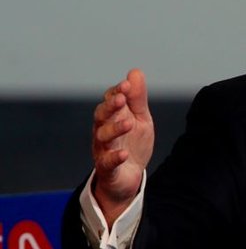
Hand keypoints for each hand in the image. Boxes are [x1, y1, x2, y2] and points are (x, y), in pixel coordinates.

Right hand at [91, 69, 154, 223]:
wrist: (129, 176)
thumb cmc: (133, 143)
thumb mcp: (140, 119)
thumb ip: (137, 98)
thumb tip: (135, 72)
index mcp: (112, 117)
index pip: (110, 101)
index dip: (118, 92)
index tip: (127, 85)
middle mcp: (103, 131)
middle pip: (102, 116)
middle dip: (110, 107)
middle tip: (121, 99)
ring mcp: (103, 149)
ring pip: (103, 137)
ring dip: (115, 129)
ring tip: (129, 124)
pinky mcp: (107, 168)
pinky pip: (108, 162)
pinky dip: (115, 157)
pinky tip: (124, 153)